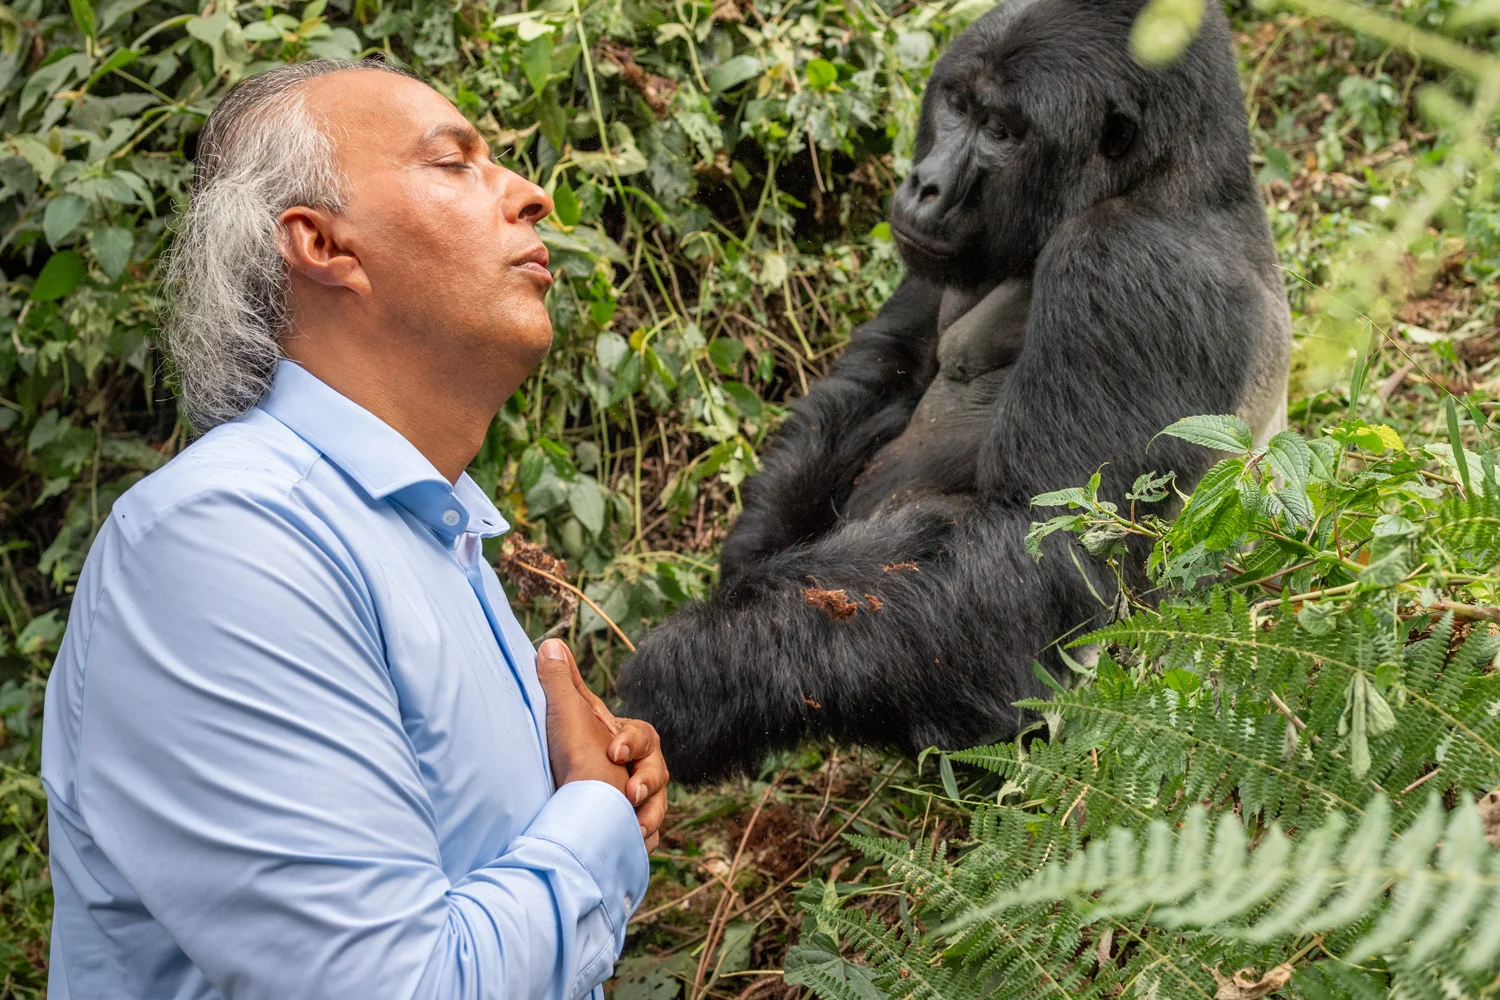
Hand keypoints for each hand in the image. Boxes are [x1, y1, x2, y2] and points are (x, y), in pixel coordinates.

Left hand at [536, 639, 669, 850]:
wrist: (560, 815)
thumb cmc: (566, 762)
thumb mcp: (562, 718)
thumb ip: (559, 680)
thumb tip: (549, 643)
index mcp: (621, 742)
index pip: (644, 735)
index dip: (633, 742)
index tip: (613, 751)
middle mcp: (632, 771)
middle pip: (659, 771)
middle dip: (648, 780)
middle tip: (631, 793)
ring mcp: (634, 803)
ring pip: (659, 805)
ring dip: (650, 814)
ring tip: (635, 825)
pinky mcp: (631, 831)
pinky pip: (648, 835)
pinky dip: (642, 838)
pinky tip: (634, 843)